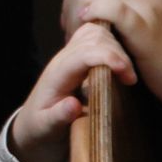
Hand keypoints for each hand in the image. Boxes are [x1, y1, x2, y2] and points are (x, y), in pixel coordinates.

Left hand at [10, 21, 135, 161]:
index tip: (128, 75)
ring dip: (115, 47)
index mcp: (56, 75)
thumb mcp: (45, 128)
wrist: (31, 125)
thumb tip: (74, 105)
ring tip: (127, 73)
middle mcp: (62, 60)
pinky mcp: (76, 56)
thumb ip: (57, 117)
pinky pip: (94, 37)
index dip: (107, 58)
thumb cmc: (39, 128)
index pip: (83, 54)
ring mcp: (69, 55)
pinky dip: (110, 43)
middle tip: (131, 79)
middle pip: (92, 38)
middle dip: (116, 53)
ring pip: (95, 33)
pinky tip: (118, 63)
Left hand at [62, 0, 161, 103]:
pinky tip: (88, 25)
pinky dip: (94, 14)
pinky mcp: (147, 25)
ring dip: (77, 17)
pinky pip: (111, 9)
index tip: (71, 19)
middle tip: (71, 31)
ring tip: (78, 37)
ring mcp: (150, 2)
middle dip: (72, 6)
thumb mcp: (146, 10)